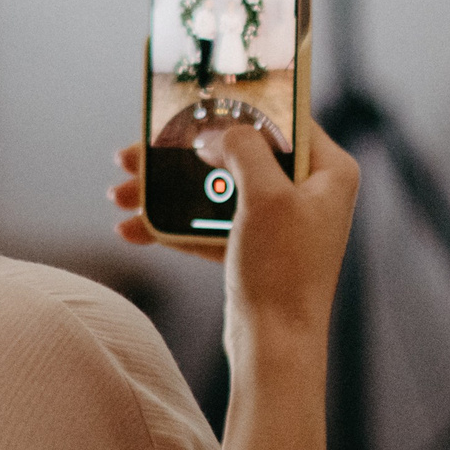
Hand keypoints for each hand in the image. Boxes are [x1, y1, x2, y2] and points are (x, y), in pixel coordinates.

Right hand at [110, 120, 361, 339]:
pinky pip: (208, 224)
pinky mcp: (255, 249)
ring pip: (214, 189)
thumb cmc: (283, 273)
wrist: (275, 347)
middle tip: (135, 154)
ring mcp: (280, 222)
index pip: (283, 118)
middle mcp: (309, 192)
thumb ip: (244, 149)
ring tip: (120, 195)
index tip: (194, 101)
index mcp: (329, 172)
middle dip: (180, 156)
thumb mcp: (265, 196)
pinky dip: (173, 225)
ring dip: (165, 190)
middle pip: (236, 154)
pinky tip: (132, 230)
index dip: (237, 107)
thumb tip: (220, 129)